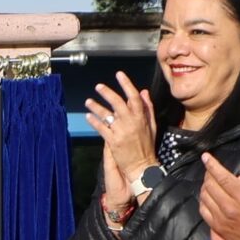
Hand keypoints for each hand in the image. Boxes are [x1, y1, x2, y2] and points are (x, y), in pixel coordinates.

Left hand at [87, 72, 156, 201]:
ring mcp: (121, 132)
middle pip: (117, 103)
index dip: (126, 84)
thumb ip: (147, 107)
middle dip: (107, 93)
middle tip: (98, 86)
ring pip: (106, 115)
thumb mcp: (152, 125)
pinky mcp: (113, 141)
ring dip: (96, 107)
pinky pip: (101, 128)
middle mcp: (130, 122)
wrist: (142, 165)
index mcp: (141, 117)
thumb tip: (143, 91)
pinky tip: (88, 116)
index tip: (119, 74)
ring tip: (88, 101)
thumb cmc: (147, 145)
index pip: (134, 96)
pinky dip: (94, 121)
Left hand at [196, 150, 239, 239]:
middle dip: (209, 174)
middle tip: (211, 169)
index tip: (205, 156)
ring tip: (209, 181)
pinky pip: (204, 212)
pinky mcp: (219, 228)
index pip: (222, 177)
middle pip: (210, 186)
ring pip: (205, 198)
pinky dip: (203, 202)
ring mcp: (222, 219)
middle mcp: (230, 208)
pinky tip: (207, 197)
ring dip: (205, 187)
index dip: (212, 165)